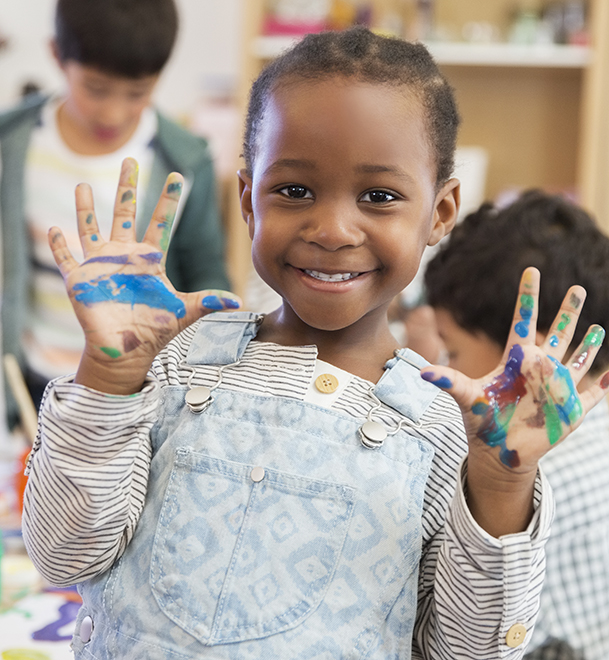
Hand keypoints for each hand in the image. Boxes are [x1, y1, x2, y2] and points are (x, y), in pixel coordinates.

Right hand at [49, 158, 240, 393]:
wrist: (127, 350)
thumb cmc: (155, 329)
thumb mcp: (184, 312)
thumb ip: (208, 301)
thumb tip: (239, 301)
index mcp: (150, 258)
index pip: (160, 222)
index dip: (168, 200)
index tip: (177, 176)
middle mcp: (125, 255)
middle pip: (125, 213)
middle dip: (127, 187)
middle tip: (130, 159)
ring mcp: (101, 265)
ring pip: (91, 228)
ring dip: (86, 208)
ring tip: (83, 184)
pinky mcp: (80, 280)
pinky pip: (65, 259)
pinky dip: (58, 246)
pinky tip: (52, 229)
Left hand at [420, 268, 608, 533]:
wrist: (498, 452)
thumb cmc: (482, 421)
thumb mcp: (467, 397)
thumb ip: (448, 382)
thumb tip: (420, 374)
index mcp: (516, 359)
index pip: (523, 320)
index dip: (527, 296)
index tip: (531, 270)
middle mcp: (540, 368)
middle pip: (557, 333)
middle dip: (568, 311)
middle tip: (577, 287)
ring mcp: (557, 387)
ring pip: (578, 357)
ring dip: (589, 341)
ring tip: (598, 325)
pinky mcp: (571, 409)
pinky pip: (594, 393)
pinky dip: (606, 384)